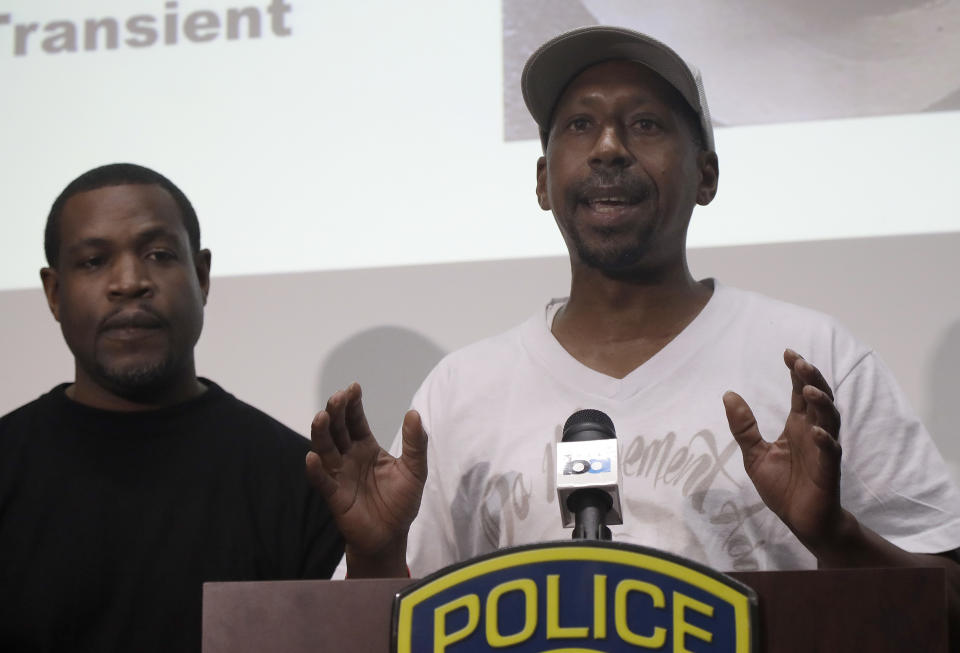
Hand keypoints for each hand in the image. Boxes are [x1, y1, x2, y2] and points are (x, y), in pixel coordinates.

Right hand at [305, 383, 426, 576]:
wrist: (391, 536)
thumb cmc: (401, 503)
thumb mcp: (415, 470)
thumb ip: (416, 443)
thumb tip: (413, 412)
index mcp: (366, 447)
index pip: (356, 420)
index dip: (353, 404)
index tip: (353, 387)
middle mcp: (349, 457)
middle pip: (338, 429)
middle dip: (336, 412)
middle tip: (337, 397)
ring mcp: (339, 474)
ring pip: (325, 449)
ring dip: (321, 433)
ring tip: (321, 417)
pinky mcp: (334, 496)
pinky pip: (322, 481)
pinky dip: (315, 470)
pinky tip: (313, 457)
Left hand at [722, 349, 842, 548]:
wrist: (802, 520)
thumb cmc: (782, 486)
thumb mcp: (754, 454)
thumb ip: (744, 427)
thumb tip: (728, 394)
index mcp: (797, 426)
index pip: (799, 392)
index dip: (797, 372)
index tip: (787, 352)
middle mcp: (813, 432)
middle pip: (818, 398)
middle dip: (811, 378)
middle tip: (799, 362)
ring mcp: (823, 449)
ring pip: (830, 418)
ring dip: (821, 403)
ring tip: (808, 389)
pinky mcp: (828, 470)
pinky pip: (831, 451)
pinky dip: (826, 440)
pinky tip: (817, 431)